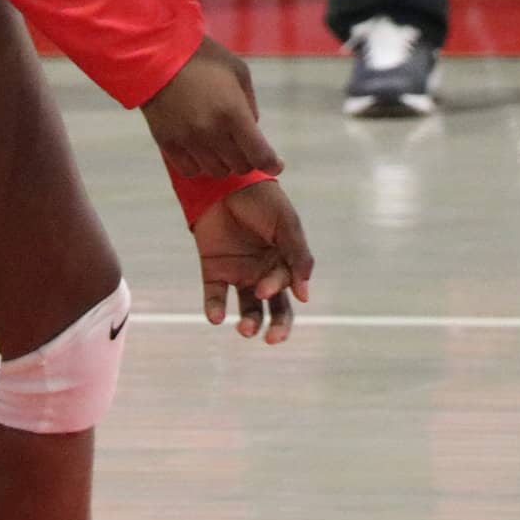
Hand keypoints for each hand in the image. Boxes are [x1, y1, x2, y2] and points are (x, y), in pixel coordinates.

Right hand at [141, 37, 281, 178]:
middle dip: (248, 159)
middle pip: (240, 166)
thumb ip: (250, 104)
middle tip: (244, 148)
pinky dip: (200, 165)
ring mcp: (188, 139)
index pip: (260, 155)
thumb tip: (252, 129)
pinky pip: (190, 170)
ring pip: (216, 171)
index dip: (272, 164)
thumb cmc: (203, 58)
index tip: (275, 164)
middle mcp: (211, 131)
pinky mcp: (167, 142)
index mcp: (233, 112)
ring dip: (224, 163)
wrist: (157, 52)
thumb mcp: (239, 72)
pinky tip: (201, 152)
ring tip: (221, 148)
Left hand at [193, 179, 313, 343]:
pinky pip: (215, 296)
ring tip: (244, 329)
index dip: (279, 291)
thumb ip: (298, 257)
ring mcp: (239, 272)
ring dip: (249, 323)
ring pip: (248, 308)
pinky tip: (216, 317)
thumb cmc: (261, 199)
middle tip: (270, 340)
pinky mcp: (214, 270)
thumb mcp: (286, 224)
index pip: (288, 288)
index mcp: (285, 261)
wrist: (223, 179)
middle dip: (275, 327)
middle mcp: (264, 271)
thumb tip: (305, 297)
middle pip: (275, 309)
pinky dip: (215, 309)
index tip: (266, 289)